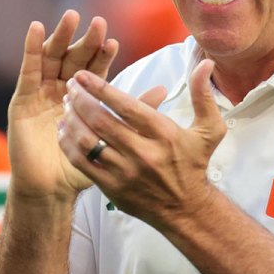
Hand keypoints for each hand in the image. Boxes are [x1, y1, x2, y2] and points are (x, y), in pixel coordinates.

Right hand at [7, 10, 117, 202]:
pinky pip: (28, 69)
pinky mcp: (22, 98)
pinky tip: (36, 28)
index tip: (113, 42)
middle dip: (85, 41)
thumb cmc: (82, 167)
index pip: (95, 71)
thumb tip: (163, 89)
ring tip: (71, 17)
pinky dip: (32, 48)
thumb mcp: (112, 138)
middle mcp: (62, 91)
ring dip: (61, 37)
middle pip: (74, 59)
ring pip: (52, 58)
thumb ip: (135, 112)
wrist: (51, 189)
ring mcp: (41, 93)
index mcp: (84, 99)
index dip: (103, 55)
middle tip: (97, 23)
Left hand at [58, 59, 226, 230]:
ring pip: (89, 142)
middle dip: (81, 101)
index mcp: (164, 135)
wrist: (186, 209)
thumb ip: (203, 95)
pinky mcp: (112, 188)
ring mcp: (125, 173)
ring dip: (72, 121)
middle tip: (70, 87)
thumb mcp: (209, 130)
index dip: (101, 89)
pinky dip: (69, 145)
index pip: (127, 107)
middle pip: (102, 122)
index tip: (83, 76)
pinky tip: (64, 131)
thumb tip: (204, 64)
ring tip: (66, 105)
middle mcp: (143, 153)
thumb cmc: (194, 164)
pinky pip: (82, 163)